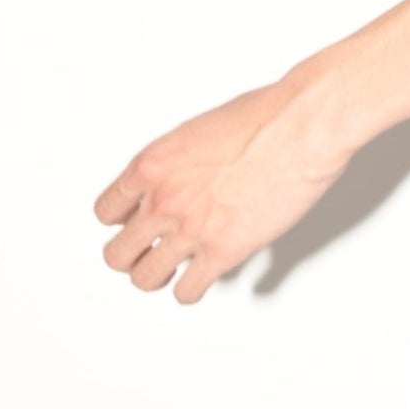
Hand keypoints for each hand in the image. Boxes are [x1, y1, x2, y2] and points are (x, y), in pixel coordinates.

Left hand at [92, 74, 350, 303]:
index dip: (121, 220)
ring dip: (158, 275)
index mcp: (153, 165)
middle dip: (133, 255)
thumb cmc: (266, 117)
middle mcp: (163, 200)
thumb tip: (183, 177)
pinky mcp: (223, 252)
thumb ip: (180, 161)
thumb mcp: (202, 128)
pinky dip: (193, 289)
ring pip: (144, 278)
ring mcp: (190, 229)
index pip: (107, 211)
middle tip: (149, 251)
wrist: (303, 126)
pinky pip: (187, 291)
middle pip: (116, 254)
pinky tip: (204, 277)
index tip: (135, 222)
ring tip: (174, 268)